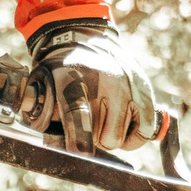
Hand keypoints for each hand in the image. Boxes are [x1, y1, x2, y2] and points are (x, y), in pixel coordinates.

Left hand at [26, 17, 160, 153]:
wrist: (87, 38)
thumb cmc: (63, 70)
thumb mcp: (45, 83)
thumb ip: (45, 113)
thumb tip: (52, 143)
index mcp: (75, 79)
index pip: (79, 113)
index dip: (79, 137)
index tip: (80, 151)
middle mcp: (106, 83)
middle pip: (101, 136)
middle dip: (91, 140)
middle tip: (85, 126)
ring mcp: (129, 88)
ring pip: (118, 139)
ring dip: (108, 138)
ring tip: (101, 122)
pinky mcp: (145, 94)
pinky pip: (143, 133)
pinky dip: (132, 139)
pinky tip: (122, 129)